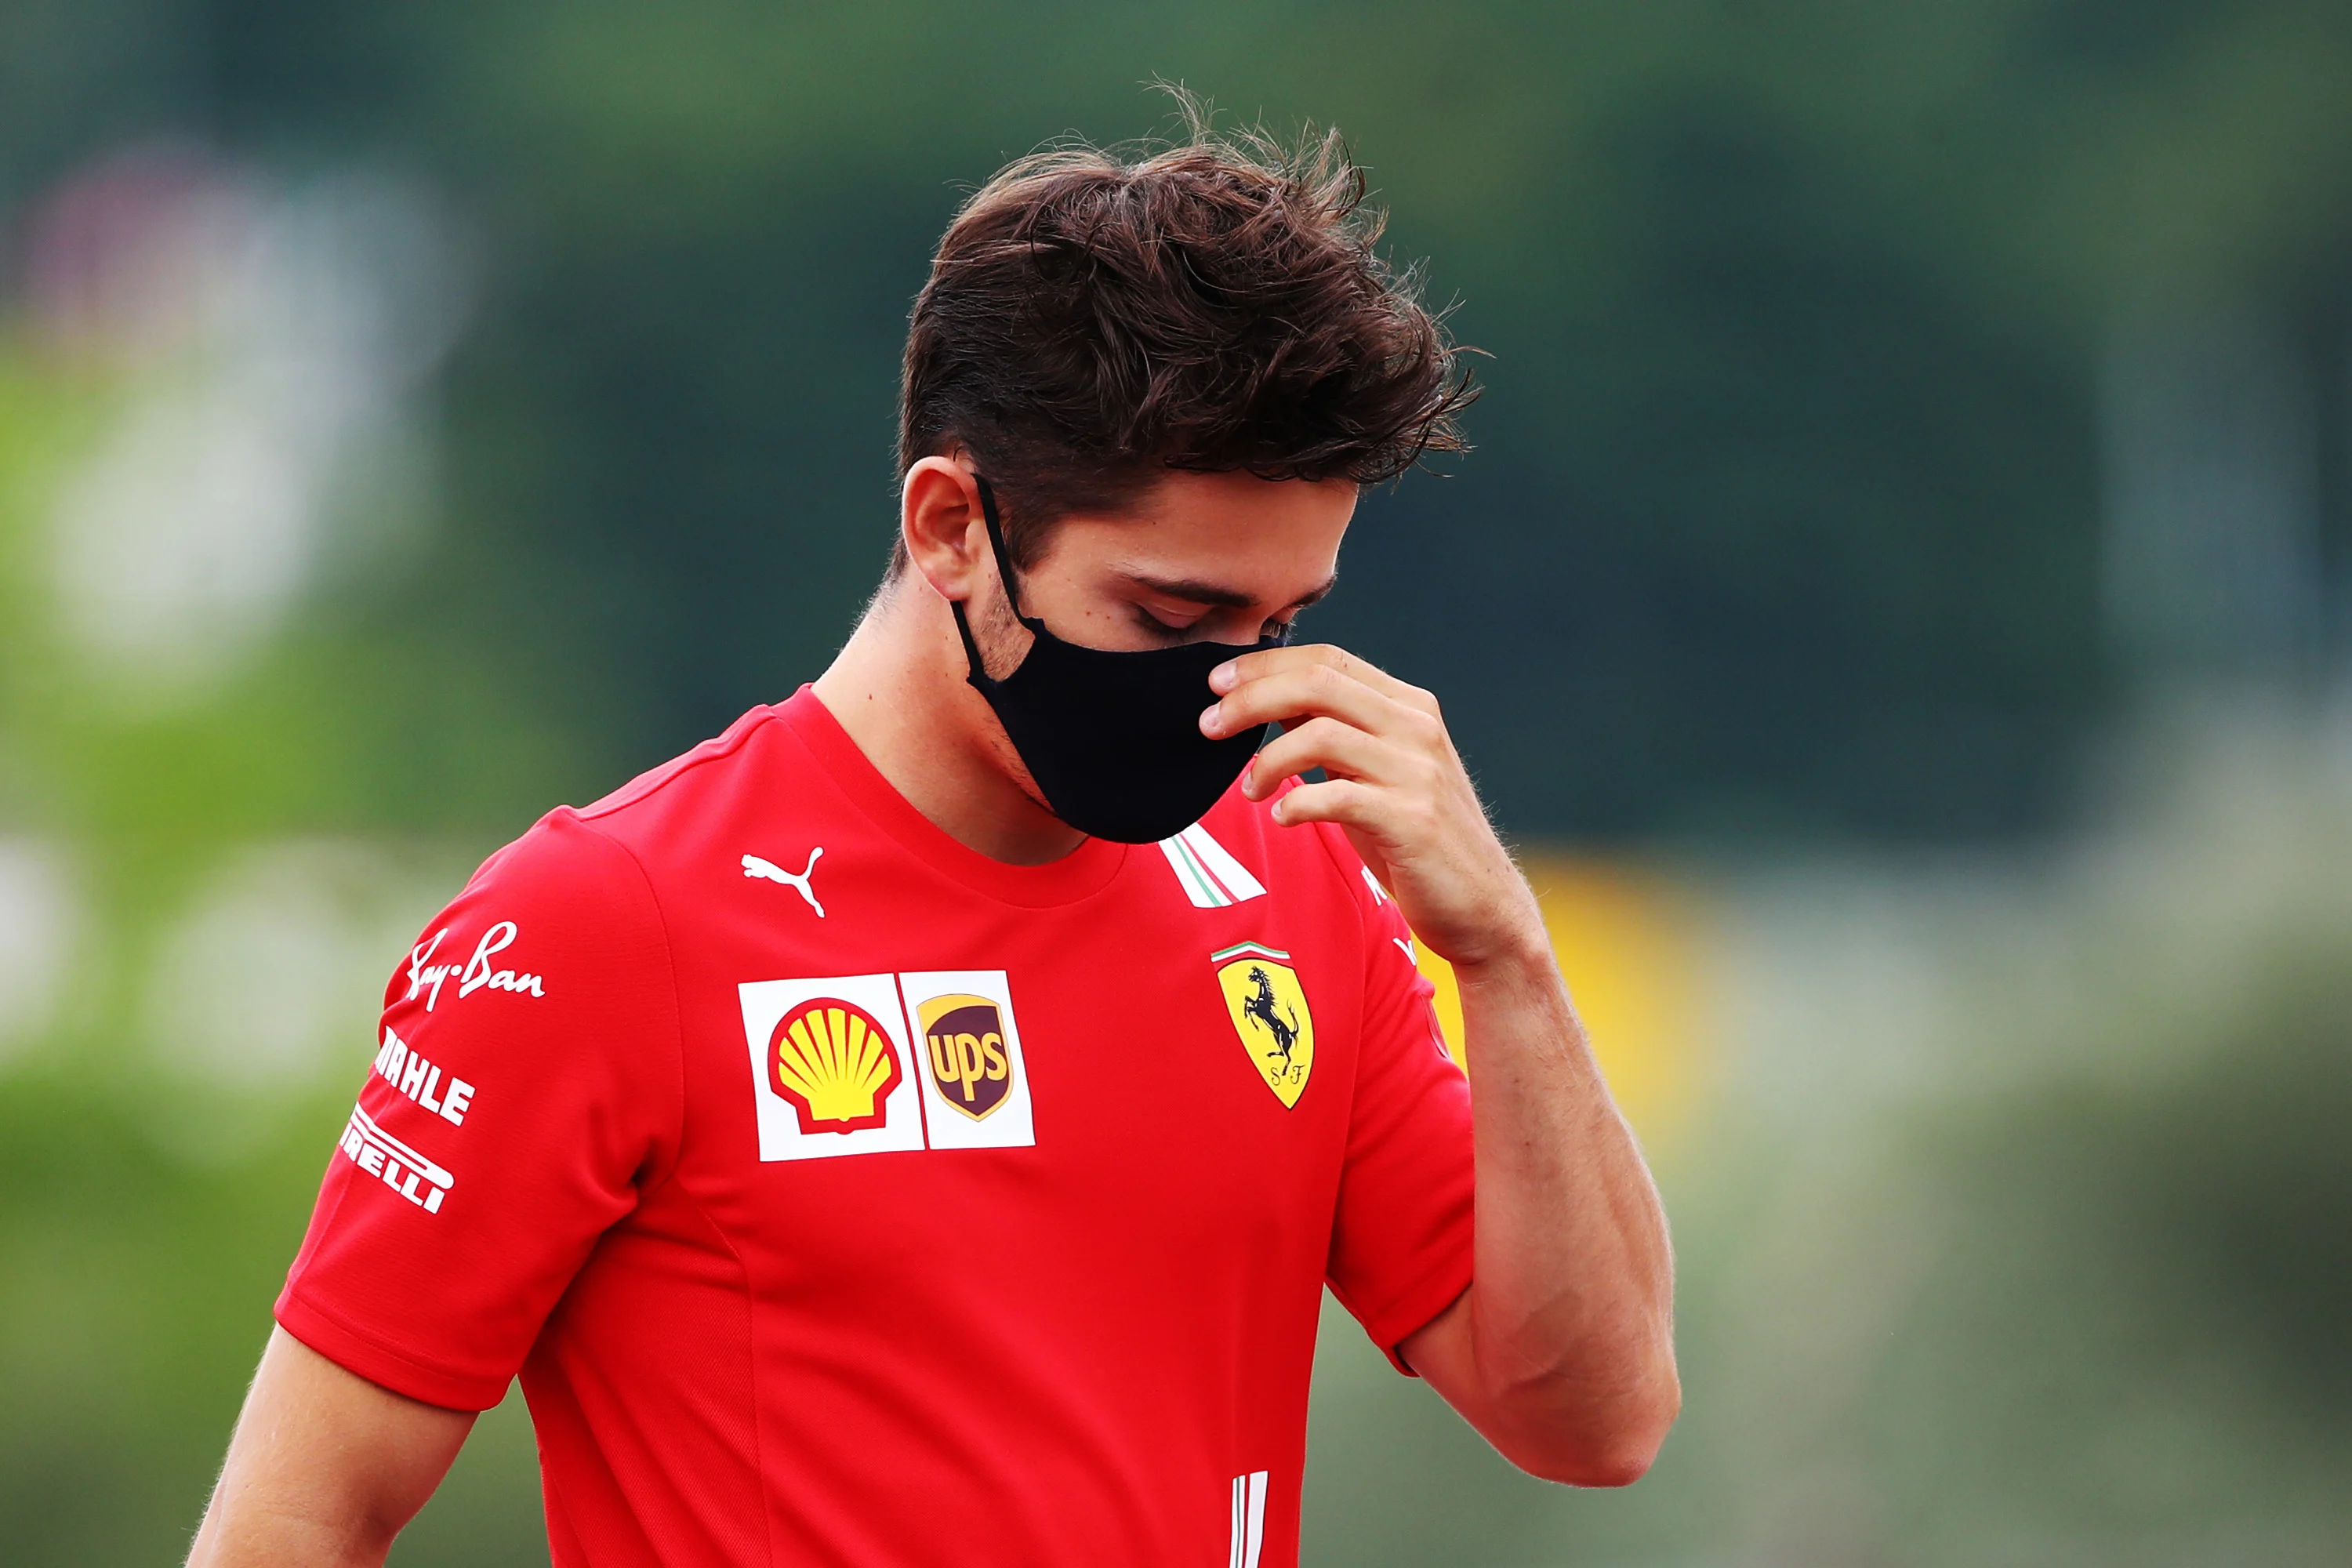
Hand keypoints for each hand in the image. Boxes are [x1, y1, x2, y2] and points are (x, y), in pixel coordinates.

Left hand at [1202, 644, 1544, 971]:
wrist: (1482, 906)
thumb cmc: (1415, 839)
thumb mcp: (1377, 773)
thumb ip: (1335, 733)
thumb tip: (1269, 702)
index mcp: (1408, 707)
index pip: (1328, 660)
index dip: (1266, 665)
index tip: (1218, 683)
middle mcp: (1416, 728)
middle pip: (1318, 683)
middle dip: (1251, 698)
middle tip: (1209, 725)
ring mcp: (1418, 772)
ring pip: (1321, 734)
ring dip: (1267, 758)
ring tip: (1248, 790)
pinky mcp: (1413, 820)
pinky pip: (1337, 796)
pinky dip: (1297, 802)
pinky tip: (1282, 817)